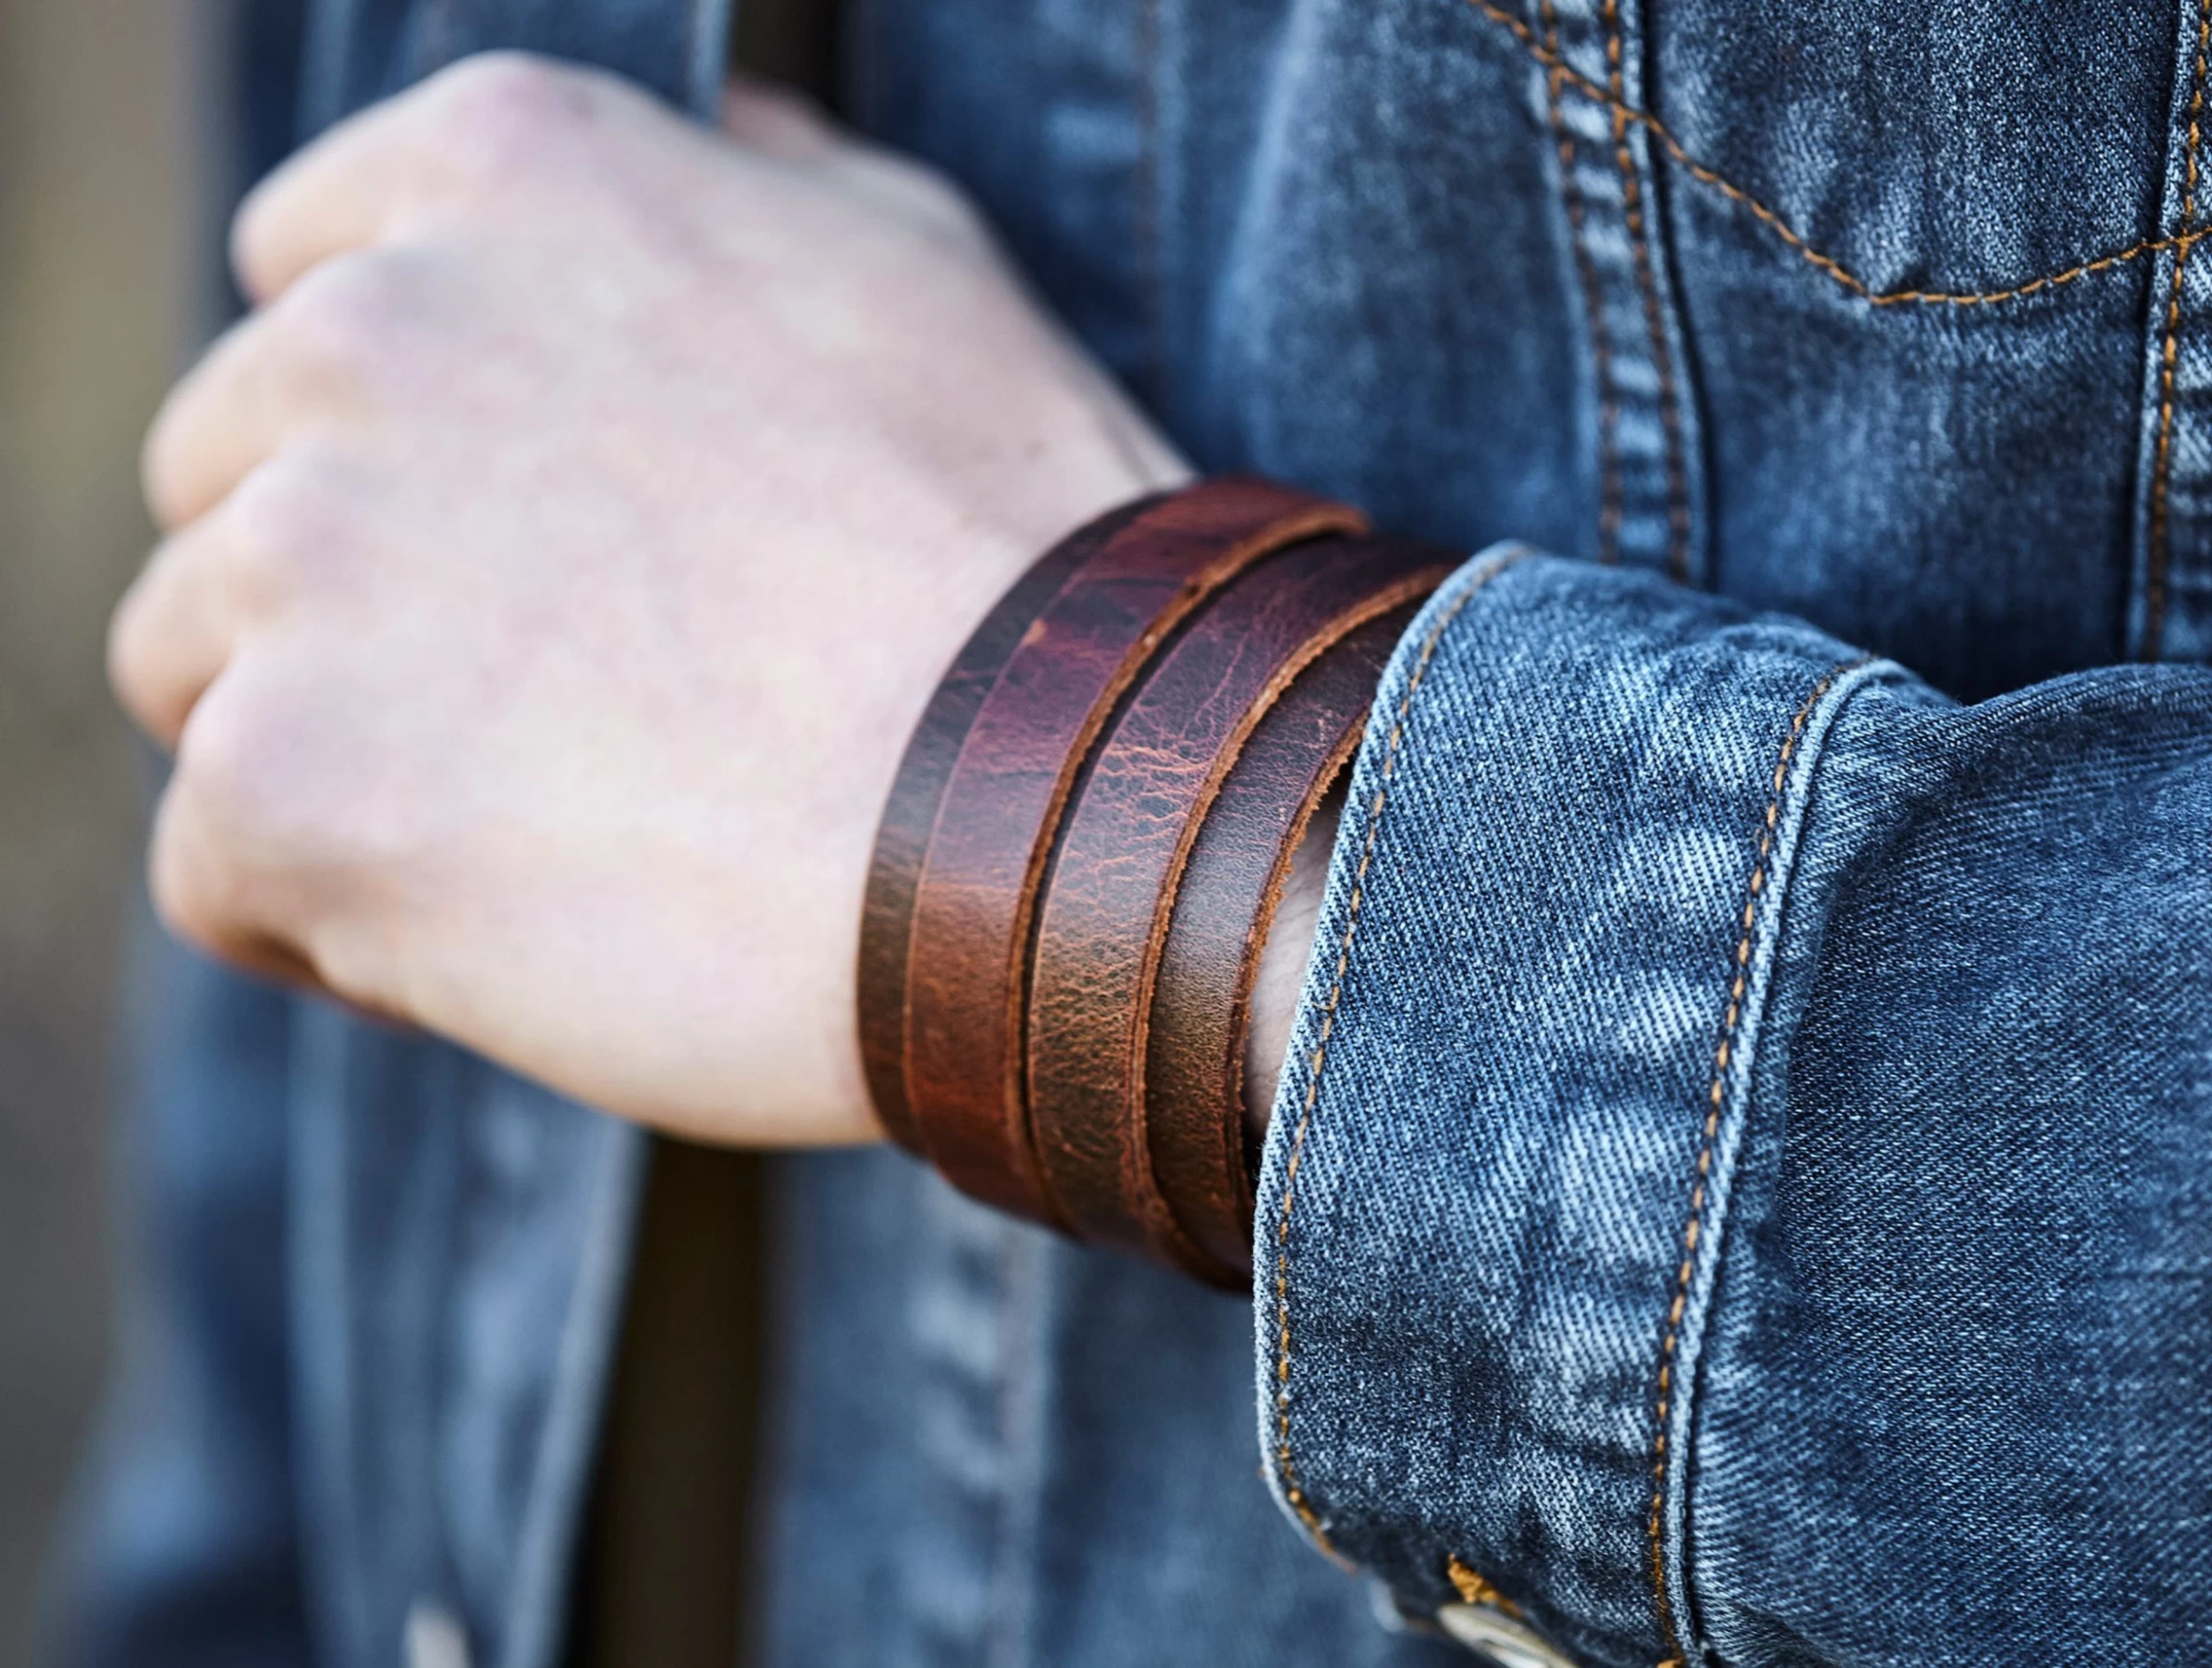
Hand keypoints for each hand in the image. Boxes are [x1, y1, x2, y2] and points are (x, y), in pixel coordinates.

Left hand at [109, 56, 1186, 1144]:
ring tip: (563, 822)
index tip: (536, 558)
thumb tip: (706, 149)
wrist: (1066, 815)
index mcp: (497, 176)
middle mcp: (359, 331)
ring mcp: (303, 560)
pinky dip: (341, 918)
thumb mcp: (924, 270)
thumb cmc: (1018, 561)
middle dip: (363, 601)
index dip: (408, 452)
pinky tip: (524, 926)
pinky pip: (223, 870)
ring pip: (204, 674)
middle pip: (232, 489)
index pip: (303, 292)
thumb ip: (746, 187)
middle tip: (575, 710)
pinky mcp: (287, 785)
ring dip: (344, 752)